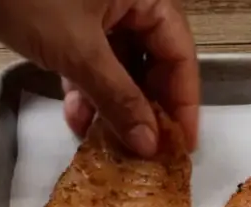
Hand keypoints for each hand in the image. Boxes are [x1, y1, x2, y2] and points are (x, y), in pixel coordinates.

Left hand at [0, 0, 199, 156]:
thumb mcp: (77, 50)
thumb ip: (118, 98)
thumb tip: (148, 141)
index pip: (180, 54)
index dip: (183, 101)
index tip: (180, 143)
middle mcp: (128, 2)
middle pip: (153, 63)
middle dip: (145, 108)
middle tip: (146, 148)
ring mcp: (97, 12)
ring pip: (120, 67)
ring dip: (114, 106)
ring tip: (110, 142)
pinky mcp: (67, 23)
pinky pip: (90, 62)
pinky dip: (87, 91)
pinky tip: (79, 121)